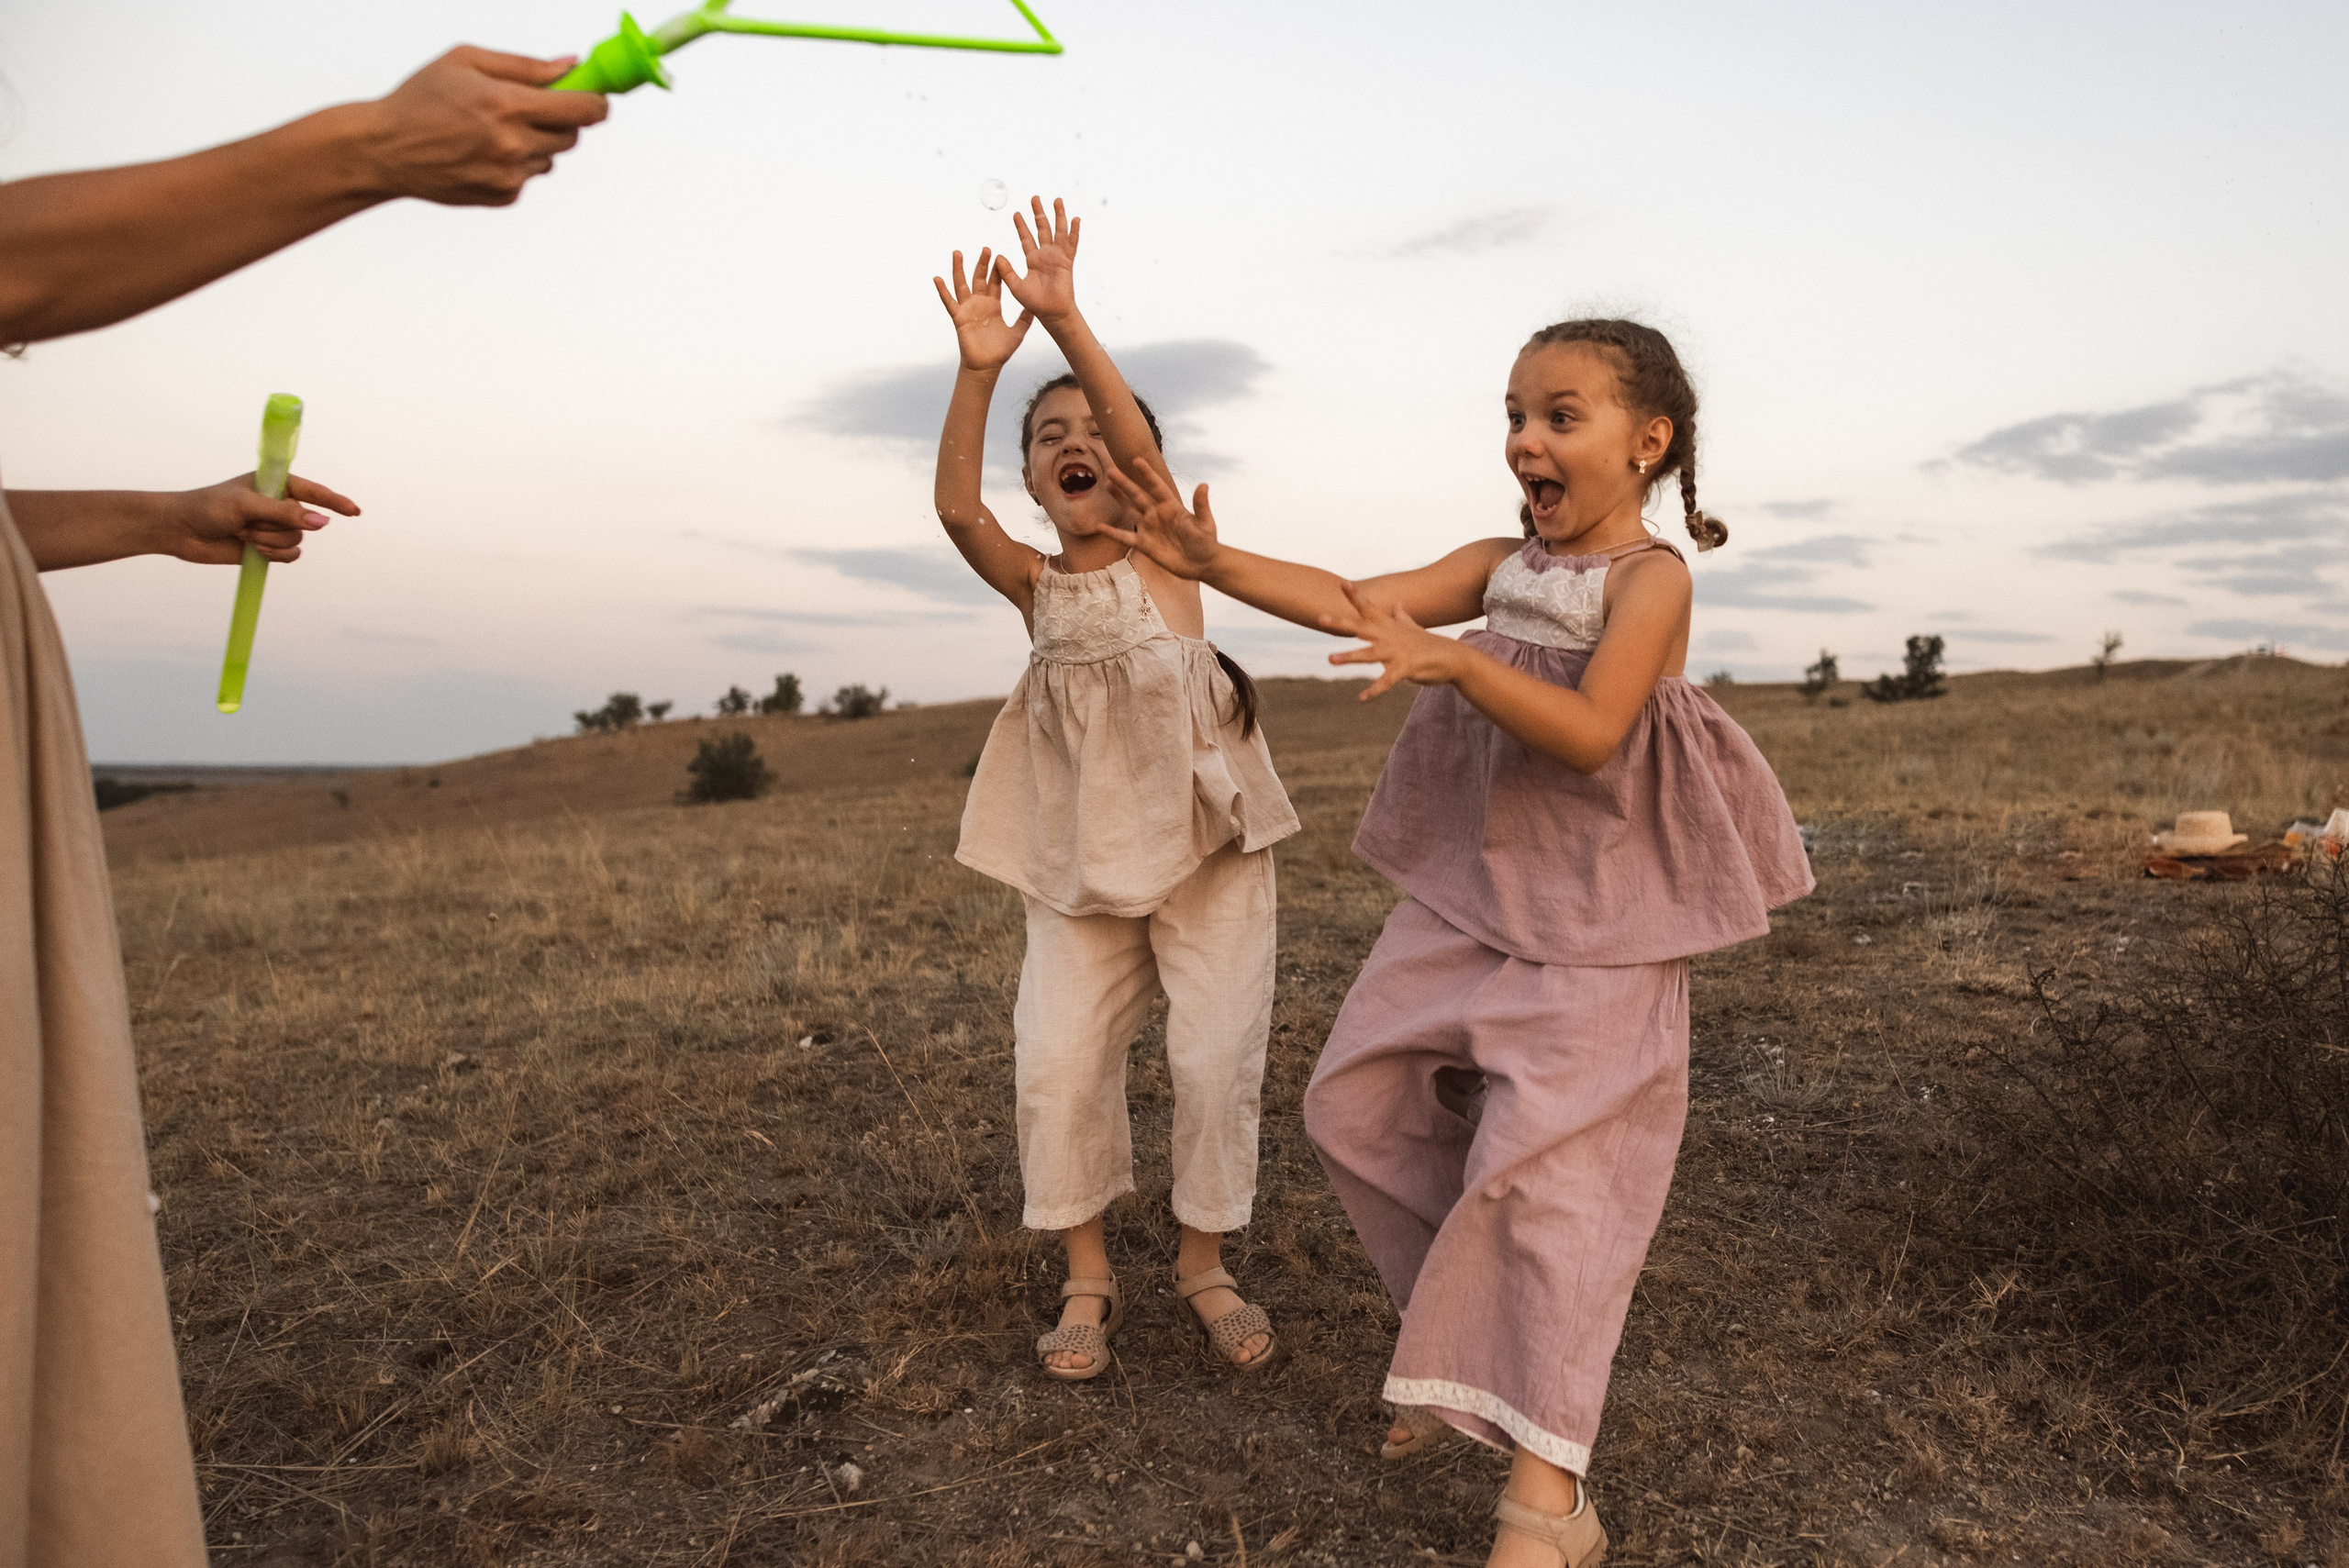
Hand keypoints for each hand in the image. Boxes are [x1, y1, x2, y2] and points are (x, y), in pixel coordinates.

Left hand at [161, 473, 359, 566]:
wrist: (179, 530)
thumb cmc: (206, 507)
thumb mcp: (246, 505)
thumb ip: (285, 513)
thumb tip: (321, 522)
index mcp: (273, 485)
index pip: (313, 492)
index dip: (334, 502)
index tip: (354, 512)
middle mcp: (277, 506)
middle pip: (304, 522)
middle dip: (278, 527)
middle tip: (247, 524)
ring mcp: (272, 527)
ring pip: (296, 541)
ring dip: (270, 542)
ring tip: (243, 536)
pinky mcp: (266, 548)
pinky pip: (289, 557)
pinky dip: (275, 556)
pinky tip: (254, 552)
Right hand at [358, 47, 607, 205]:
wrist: (384, 150)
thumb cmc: (422, 98)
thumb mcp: (466, 61)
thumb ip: (525, 65)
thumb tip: (573, 66)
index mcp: (507, 104)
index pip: (584, 110)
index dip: (597, 102)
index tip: (595, 97)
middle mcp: (513, 144)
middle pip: (573, 136)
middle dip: (561, 119)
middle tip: (531, 107)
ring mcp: (510, 175)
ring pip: (550, 157)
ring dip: (535, 142)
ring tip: (492, 130)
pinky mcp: (503, 196)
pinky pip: (528, 177)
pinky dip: (515, 164)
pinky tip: (480, 153)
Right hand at [933, 247, 1033, 372]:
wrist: (987, 366)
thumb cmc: (1001, 351)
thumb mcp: (1018, 332)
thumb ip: (1025, 319)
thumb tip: (1037, 307)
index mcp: (993, 305)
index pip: (995, 283)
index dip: (997, 270)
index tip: (999, 255)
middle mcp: (980, 304)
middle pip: (980, 279)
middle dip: (982, 264)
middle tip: (986, 248)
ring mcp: (968, 309)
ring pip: (962, 284)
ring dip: (959, 269)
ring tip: (958, 253)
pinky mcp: (959, 317)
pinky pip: (949, 302)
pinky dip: (943, 291)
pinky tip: (937, 278)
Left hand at [998, 196, 1079, 322]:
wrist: (1051, 313)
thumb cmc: (1035, 303)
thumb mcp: (1015, 286)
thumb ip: (1006, 271)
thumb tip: (997, 256)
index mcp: (1033, 260)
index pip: (1026, 238)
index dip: (1021, 226)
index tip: (1016, 213)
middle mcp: (1045, 255)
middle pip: (1042, 229)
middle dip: (1038, 213)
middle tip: (1034, 198)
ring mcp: (1057, 257)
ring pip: (1058, 231)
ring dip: (1058, 215)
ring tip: (1057, 200)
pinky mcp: (1067, 261)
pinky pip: (1071, 244)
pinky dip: (1074, 231)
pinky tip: (1075, 219)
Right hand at [1096, 456, 1220, 579]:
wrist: (1201, 564)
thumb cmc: (1206, 542)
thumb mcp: (1205, 524)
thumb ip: (1201, 505)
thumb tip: (1204, 484)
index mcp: (1171, 506)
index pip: (1157, 487)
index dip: (1147, 474)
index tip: (1137, 460)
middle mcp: (1157, 514)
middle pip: (1138, 495)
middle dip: (1125, 483)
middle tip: (1111, 469)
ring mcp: (1149, 528)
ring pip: (1130, 510)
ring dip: (1119, 498)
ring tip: (1107, 485)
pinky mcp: (1144, 544)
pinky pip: (1126, 537)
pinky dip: (1113, 533)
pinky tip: (1101, 527)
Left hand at [1324, 582, 1464, 699]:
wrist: (1454, 658)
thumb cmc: (1429, 644)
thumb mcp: (1412, 628)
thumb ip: (1401, 617)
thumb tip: (1398, 603)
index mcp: (1389, 627)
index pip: (1369, 608)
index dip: (1355, 596)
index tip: (1342, 583)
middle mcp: (1389, 636)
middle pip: (1361, 627)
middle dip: (1341, 622)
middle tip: (1320, 617)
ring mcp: (1397, 652)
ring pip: (1369, 654)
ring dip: (1349, 657)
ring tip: (1330, 659)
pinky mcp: (1405, 669)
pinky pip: (1386, 681)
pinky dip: (1375, 691)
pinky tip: (1362, 699)